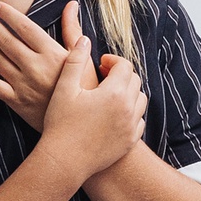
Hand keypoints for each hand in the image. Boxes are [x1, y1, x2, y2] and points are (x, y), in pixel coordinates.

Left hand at [0, 0, 107, 129]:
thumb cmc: (84, 88)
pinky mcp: (16, 101)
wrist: (80, 126)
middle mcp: (35, 67)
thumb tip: (70, 4)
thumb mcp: (82, 57)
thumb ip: (72, 29)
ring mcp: (23, 84)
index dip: (9, 14)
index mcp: (52, 54)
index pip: (25, 27)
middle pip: (6, 40)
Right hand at [37, 35, 144, 185]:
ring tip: (109, 94)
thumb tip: (84, 39)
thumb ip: (75, 59)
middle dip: (121, 74)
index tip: (100, 63)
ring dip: (128, 92)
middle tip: (103, 76)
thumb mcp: (64, 88)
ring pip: (140, 100)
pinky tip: (113, 114)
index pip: (124, 65)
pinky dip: (131, 112)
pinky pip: (139, 120)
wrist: (64, 161)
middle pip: (135, 80)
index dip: (112, 61)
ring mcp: (131, 127)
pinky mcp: (130, 141)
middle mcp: (128, 108)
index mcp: (114, 92)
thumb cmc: (60, 124)